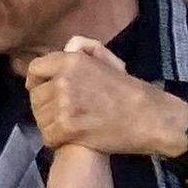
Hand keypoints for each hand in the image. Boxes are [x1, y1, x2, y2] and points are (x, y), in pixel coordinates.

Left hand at [20, 33, 187, 158]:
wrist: (153, 120)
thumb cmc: (133, 92)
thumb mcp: (110, 61)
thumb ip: (87, 49)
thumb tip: (68, 46)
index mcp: (71, 61)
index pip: (35, 70)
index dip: (37, 82)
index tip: (45, 91)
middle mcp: (63, 80)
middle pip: (35, 97)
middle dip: (45, 106)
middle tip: (61, 114)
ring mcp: (64, 104)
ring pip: (40, 118)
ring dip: (50, 124)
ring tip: (66, 127)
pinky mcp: (68, 127)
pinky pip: (48, 135)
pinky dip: (56, 140)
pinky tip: (69, 139)